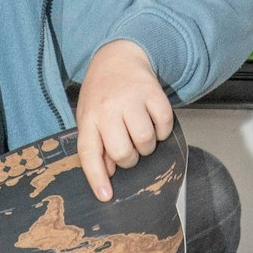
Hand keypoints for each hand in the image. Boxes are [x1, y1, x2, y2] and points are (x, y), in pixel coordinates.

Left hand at [75, 39, 172, 202]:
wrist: (118, 56)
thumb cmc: (103, 94)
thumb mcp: (90, 118)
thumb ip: (96, 145)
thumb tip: (108, 173)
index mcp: (89, 118)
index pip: (89, 153)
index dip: (97, 178)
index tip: (106, 196)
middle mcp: (108, 108)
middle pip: (123, 153)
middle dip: (130, 158)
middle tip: (129, 148)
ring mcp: (131, 99)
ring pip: (145, 142)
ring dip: (147, 146)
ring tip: (140, 133)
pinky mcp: (153, 93)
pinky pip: (164, 125)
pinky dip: (162, 130)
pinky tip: (153, 121)